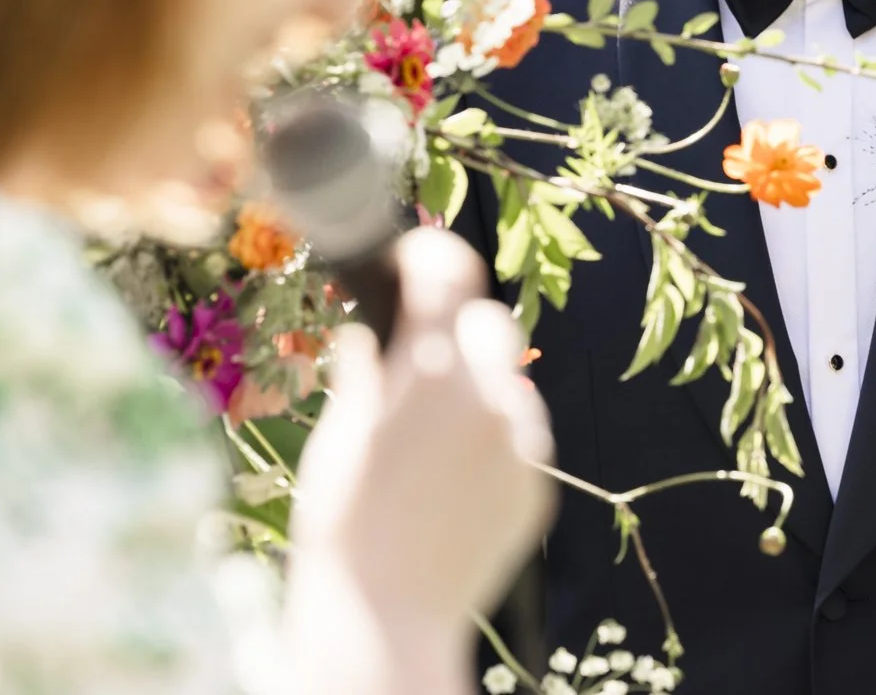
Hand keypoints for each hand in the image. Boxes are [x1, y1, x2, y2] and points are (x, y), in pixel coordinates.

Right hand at [286, 229, 554, 694]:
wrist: (386, 620)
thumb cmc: (343, 528)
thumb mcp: (337, 439)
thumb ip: (364, 373)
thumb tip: (368, 331)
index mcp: (429, 373)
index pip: (447, 271)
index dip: (430, 253)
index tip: (415, 256)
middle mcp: (488, 396)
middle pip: (490, 323)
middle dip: (457, 330)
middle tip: (418, 363)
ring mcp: (521, 441)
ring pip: (508, 385)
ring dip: (476, 393)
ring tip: (428, 448)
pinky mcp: (538, 482)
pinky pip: (519, 439)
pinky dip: (491, 445)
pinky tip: (450, 487)